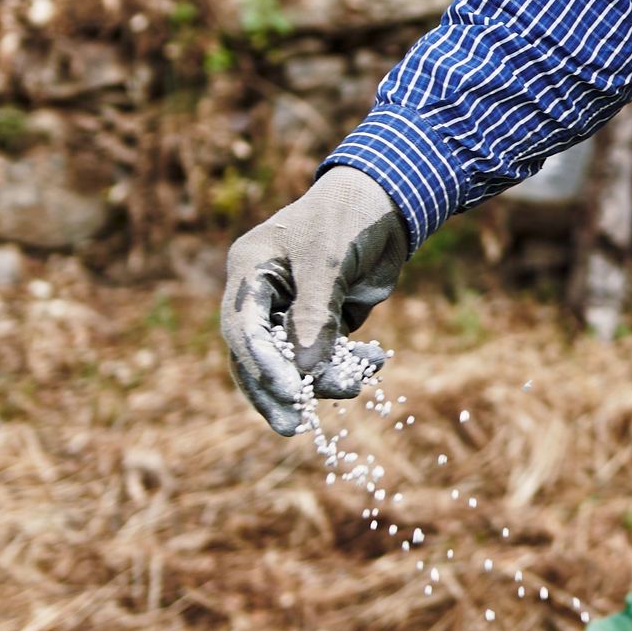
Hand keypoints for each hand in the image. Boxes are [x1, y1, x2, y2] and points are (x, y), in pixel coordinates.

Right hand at [219, 166, 406, 434]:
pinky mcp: (324, 320)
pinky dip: (349, 364)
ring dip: (323, 380)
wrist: (388, 203)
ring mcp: (293, 309)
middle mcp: (264, 295)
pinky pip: (327, 355)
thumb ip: (315, 316)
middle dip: (277, 392)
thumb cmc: (348, 219)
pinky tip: (377, 361)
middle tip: (294, 428)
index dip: (262, 364)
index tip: (288, 392)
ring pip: (295, 361)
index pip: (243, 328)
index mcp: (250, 271)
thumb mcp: (328, 263)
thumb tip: (302, 372)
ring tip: (355, 385)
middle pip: (258, 356)